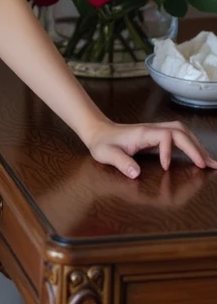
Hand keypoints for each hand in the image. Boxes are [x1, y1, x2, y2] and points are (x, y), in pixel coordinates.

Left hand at [85, 118, 216, 178]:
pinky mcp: (157, 136)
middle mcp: (152, 129)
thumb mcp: (106, 154)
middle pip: (180, 131)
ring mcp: (156, 131)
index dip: (169, 151)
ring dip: (196, 146)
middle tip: (207, 166)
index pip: (164, 135)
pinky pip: (179, 137)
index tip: (166, 168)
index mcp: (142, 133)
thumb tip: (135, 173)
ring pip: (182, 132)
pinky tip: (198, 157)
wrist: (98, 131)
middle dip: (194, 148)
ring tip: (209, 163)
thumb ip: (120, 162)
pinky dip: (191, 146)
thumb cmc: (102, 143)